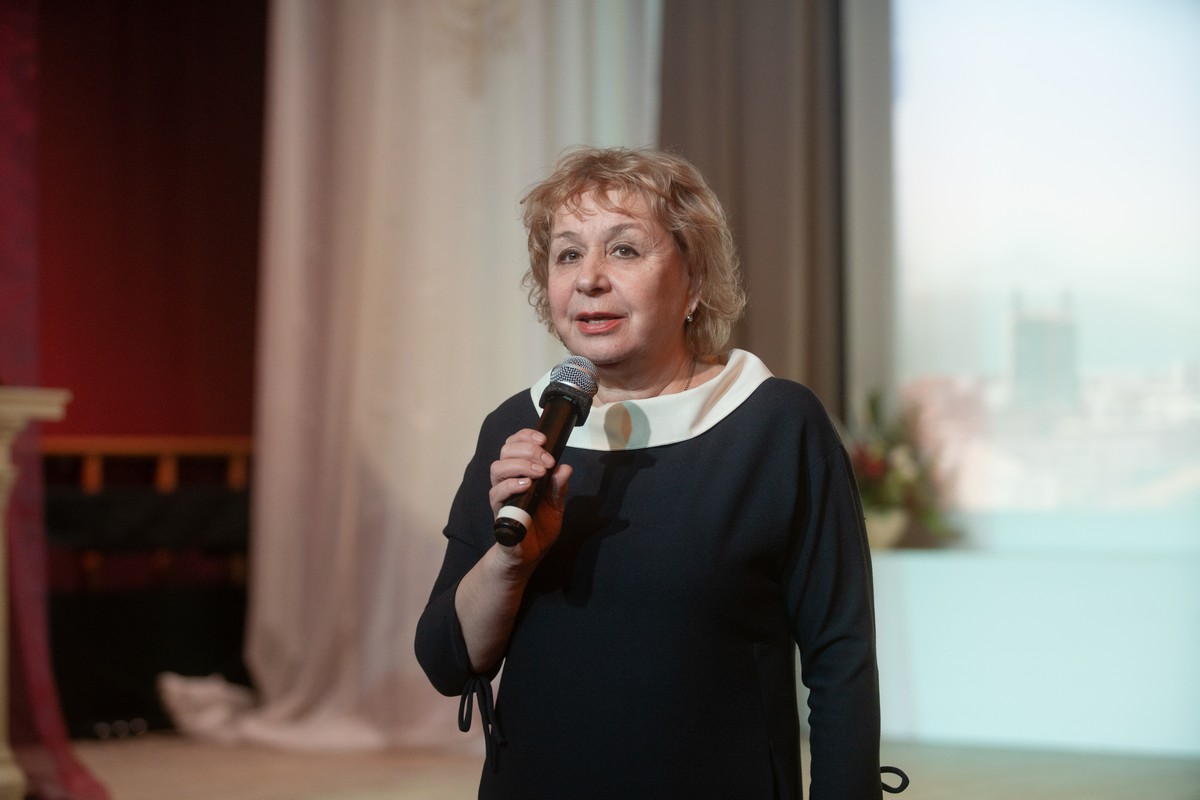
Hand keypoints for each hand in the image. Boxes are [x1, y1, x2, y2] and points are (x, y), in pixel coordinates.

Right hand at [487, 428, 571, 567]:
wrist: (530, 553)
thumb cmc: (540, 525)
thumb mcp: (556, 504)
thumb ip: (559, 486)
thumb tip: (565, 468)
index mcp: (520, 472)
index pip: (515, 444)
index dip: (526, 436)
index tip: (543, 439)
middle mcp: (507, 480)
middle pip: (506, 451)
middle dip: (528, 450)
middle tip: (547, 460)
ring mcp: (501, 495)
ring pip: (498, 468)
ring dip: (521, 465)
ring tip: (539, 472)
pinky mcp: (499, 510)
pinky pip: (497, 492)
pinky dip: (512, 485)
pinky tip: (527, 485)